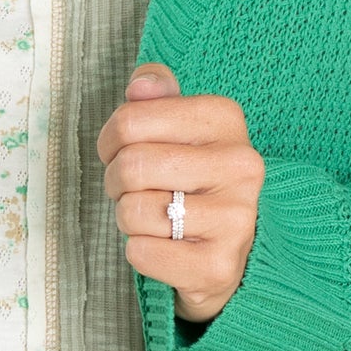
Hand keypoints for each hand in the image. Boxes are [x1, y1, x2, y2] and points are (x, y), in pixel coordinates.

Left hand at [95, 62, 264, 327]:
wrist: (227, 252)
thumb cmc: (190, 182)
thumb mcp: (178, 129)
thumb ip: (157, 97)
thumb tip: (141, 85)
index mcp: (226, 120)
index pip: (131, 119)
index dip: (110, 140)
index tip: (119, 151)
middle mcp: (240, 165)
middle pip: (131, 165)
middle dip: (115, 182)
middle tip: (130, 190)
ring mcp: (235, 218)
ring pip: (133, 211)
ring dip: (127, 218)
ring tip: (151, 218)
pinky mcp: (219, 265)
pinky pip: (142, 252)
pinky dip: (139, 251)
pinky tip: (163, 247)